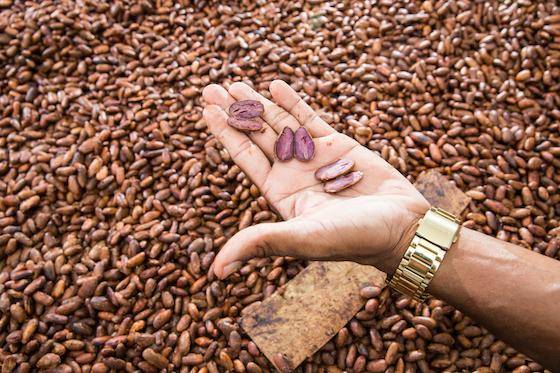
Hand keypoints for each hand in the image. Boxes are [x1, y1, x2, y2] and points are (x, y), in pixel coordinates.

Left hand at [202, 80, 428, 278]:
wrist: (402, 227)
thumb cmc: (355, 239)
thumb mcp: (304, 239)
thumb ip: (262, 243)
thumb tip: (215, 271)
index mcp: (280, 194)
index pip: (245, 157)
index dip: (225, 133)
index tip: (206, 110)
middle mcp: (293, 173)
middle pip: (257, 136)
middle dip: (235, 112)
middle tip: (211, 89)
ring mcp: (315, 157)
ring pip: (281, 124)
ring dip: (258, 103)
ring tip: (235, 84)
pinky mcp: (339, 145)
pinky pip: (310, 119)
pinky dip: (293, 102)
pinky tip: (275, 86)